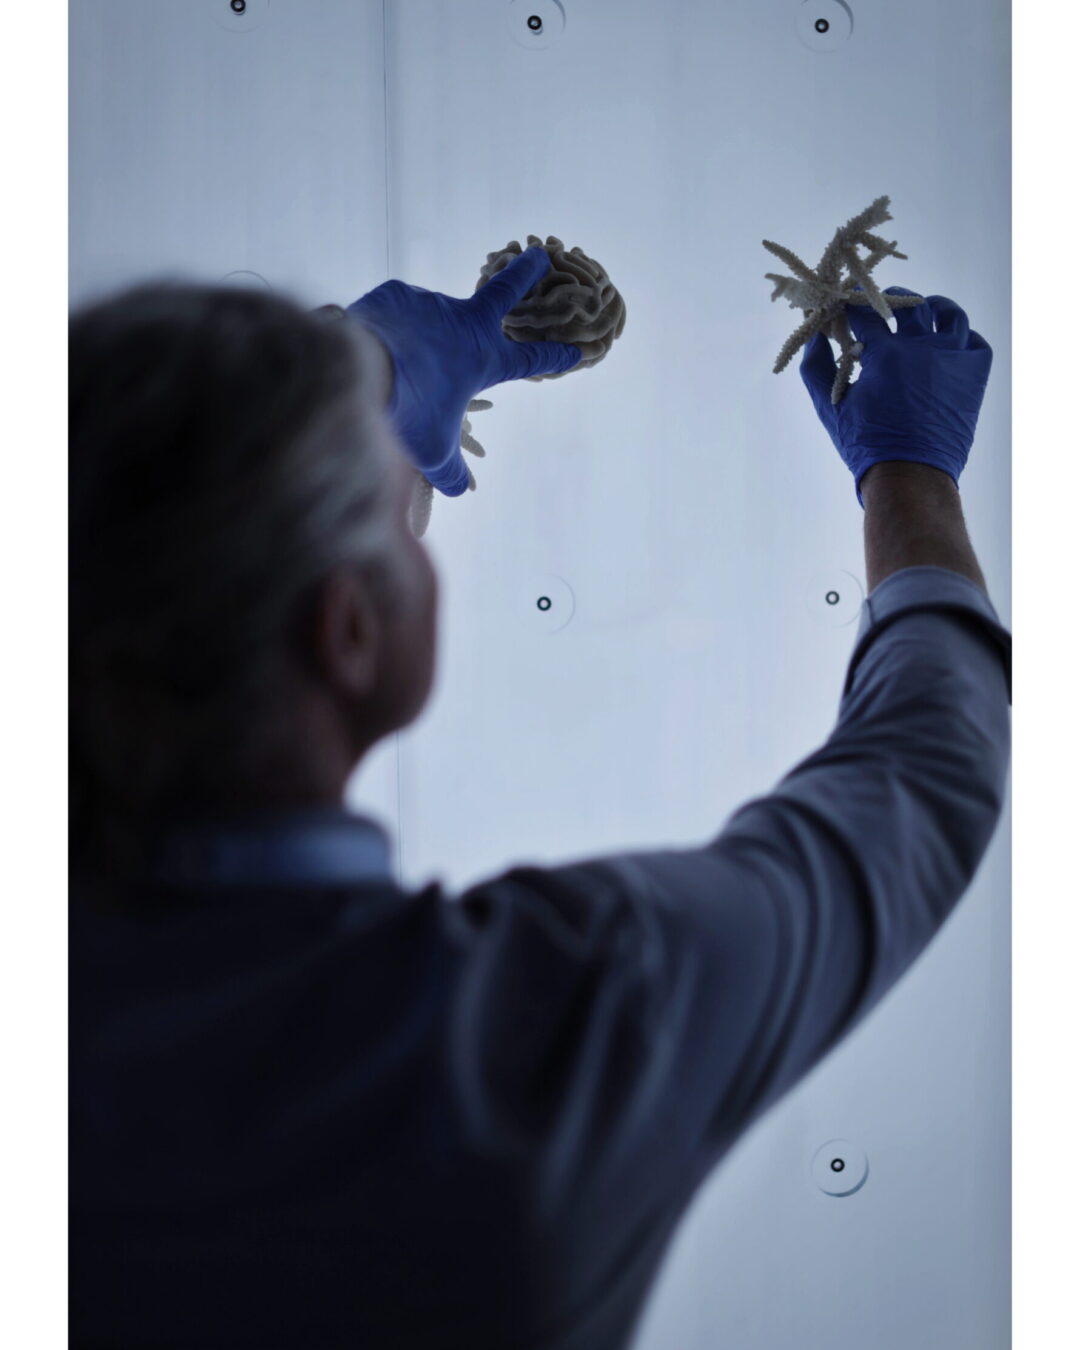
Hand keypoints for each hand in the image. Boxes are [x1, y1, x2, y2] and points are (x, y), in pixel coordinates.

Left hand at [345, 247, 582, 495]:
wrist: (354, 368)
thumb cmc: (406, 410)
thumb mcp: (431, 452)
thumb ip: (451, 472)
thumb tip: (461, 490)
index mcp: (482, 359)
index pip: (527, 361)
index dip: (552, 358)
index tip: (575, 351)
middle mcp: (462, 323)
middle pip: (502, 292)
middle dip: (524, 275)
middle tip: (540, 254)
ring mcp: (427, 303)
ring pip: (429, 321)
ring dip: (421, 338)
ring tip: (398, 365)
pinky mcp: (393, 295)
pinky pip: (393, 317)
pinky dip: (389, 332)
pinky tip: (374, 348)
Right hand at [800, 286, 992, 505]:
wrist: (912, 476)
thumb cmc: (866, 445)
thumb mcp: (831, 408)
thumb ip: (816, 368)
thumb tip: (813, 337)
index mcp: (885, 354)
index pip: (866, 313)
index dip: (853, 307)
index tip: (847, 309)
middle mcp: (923, 347)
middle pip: (907, 303)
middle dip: (888, 300)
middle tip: (879, 309)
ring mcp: (954, 357)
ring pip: (948, 312)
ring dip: (931, 308)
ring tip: (922, 312)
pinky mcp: (975, 373)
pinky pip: (975, 340)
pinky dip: (962, 337)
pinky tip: (947, 343)